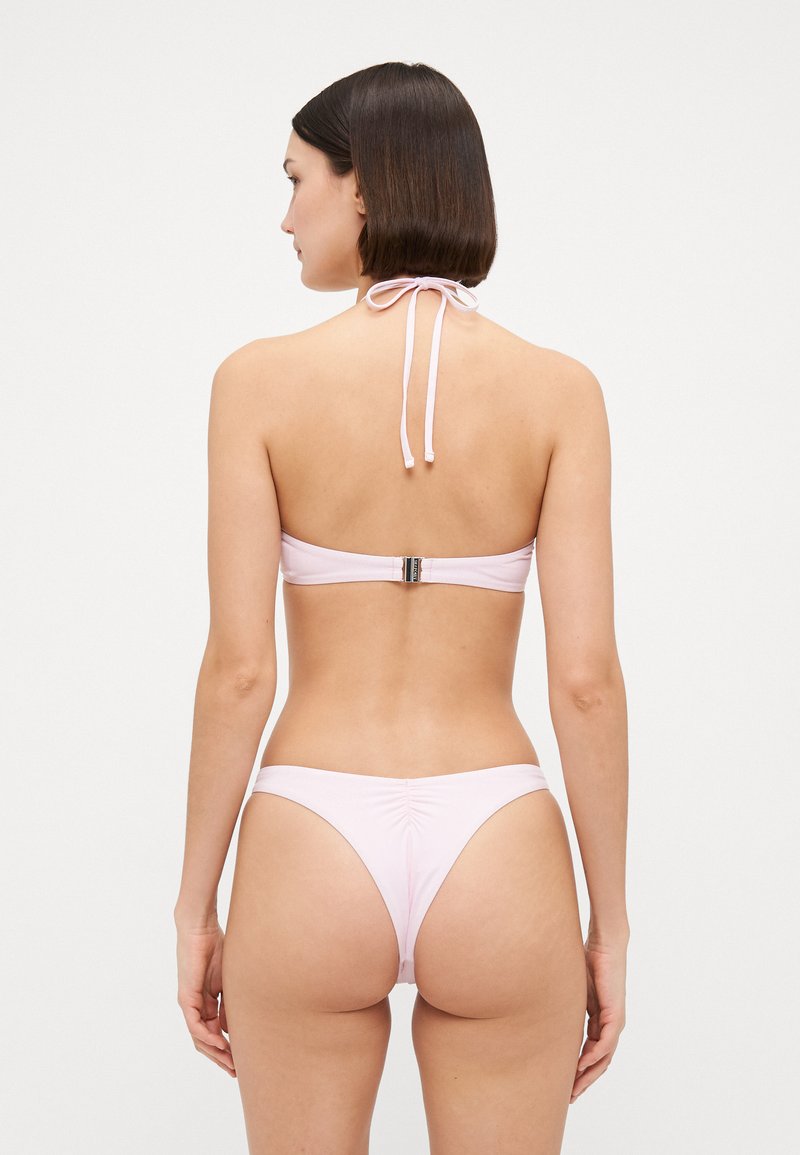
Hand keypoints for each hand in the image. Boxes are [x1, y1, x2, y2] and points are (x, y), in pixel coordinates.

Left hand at [175, 919, 235, 1077]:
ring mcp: (189, 1004)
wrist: (201, 928)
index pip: (213, 1033)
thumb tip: (231, 1029)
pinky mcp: (186, 998)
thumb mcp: (227, 982)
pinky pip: (195, 1026)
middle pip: (204, 1041)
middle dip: (220, 1058)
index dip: (226, 1048)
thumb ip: (228, 1005)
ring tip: (230, 1063)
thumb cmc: (216, 947)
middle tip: (236, 1072)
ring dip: (214, 1053)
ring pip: (198, 1038)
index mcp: (205, 1002)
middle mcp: (194, 1007)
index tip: (241, 1060)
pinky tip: (221, 1044)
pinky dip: (207, 1038)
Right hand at [570, 936, 626, 1102]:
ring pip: (604, 1058)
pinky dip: (594, 1057)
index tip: (564, 1084)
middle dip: (583, 1081)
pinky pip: (605, 1043)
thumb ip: (563, 1005)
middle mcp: (610, 1024)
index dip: (578, 1070)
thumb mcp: (571, 989)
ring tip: (574, 1089)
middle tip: (569, 1097)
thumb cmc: (588, 959)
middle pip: (599, 1062)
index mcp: (600, 1020)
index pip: (591, 1052)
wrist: (605, 943)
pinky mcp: (616, 1015)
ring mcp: (615, 1021)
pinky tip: (581, 1066)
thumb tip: (541, 1011)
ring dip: (588, 1075)